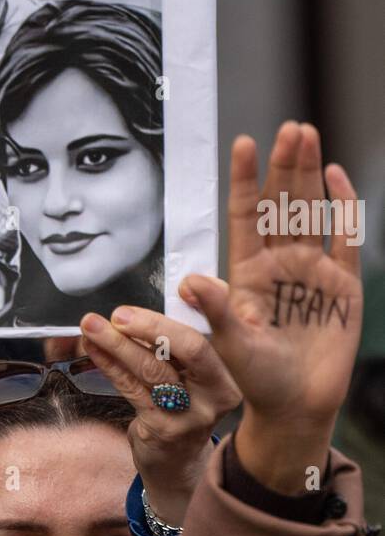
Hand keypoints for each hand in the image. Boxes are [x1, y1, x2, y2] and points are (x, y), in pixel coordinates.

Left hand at [78, 309, 240, 526]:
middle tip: (119, 313)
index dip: (209, 306)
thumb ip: (181, 343)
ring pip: (152, 369)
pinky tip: (93, 349)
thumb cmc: (182, 408)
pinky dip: (109, 364)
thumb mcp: (194, 375)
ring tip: (91, 325)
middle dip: (151, 325)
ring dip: (117, 343)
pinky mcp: (162, 428)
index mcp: (230, 373)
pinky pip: (131, 387)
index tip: (187, 284)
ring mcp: (191, 415)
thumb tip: (155, 304)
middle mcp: (217, 394)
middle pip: (189, 349)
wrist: (178, 464)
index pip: (219, 334)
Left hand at [181, 122, 361, 493]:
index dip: (246, 181)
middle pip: (282, 205)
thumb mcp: (231, 344)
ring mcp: (313, 271)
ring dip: (309, 175)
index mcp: (248, 273)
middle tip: (287, 129)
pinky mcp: (344, 284)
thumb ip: (216, 311)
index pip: (245, 216)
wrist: (297, 407)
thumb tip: (190, 280)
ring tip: (305, 135)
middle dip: (284, 166)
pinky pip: (345, 238)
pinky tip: (336, 177)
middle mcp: (280, 264)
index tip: (242, 144)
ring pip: (311, 212)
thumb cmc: (256, 379)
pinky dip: (343, 208)